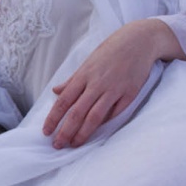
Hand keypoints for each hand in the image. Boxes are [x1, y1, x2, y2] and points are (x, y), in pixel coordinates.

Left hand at [43, 19, 184, 147]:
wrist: (139, 40)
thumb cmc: (111, 51)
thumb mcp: (88, 62)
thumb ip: (72, 80)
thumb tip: (56, 91)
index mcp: (84, 75)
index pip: (63, 101)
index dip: (53, 118)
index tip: (46, 132)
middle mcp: (97, 84)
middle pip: (77, 113)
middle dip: (65, 131)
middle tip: (57, 145)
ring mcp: (114, 90)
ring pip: (95, 117)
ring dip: (83, 133)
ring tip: (75, 145)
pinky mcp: (129, 94)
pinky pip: (115, 113)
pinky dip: (105, 124)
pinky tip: (97, 133)